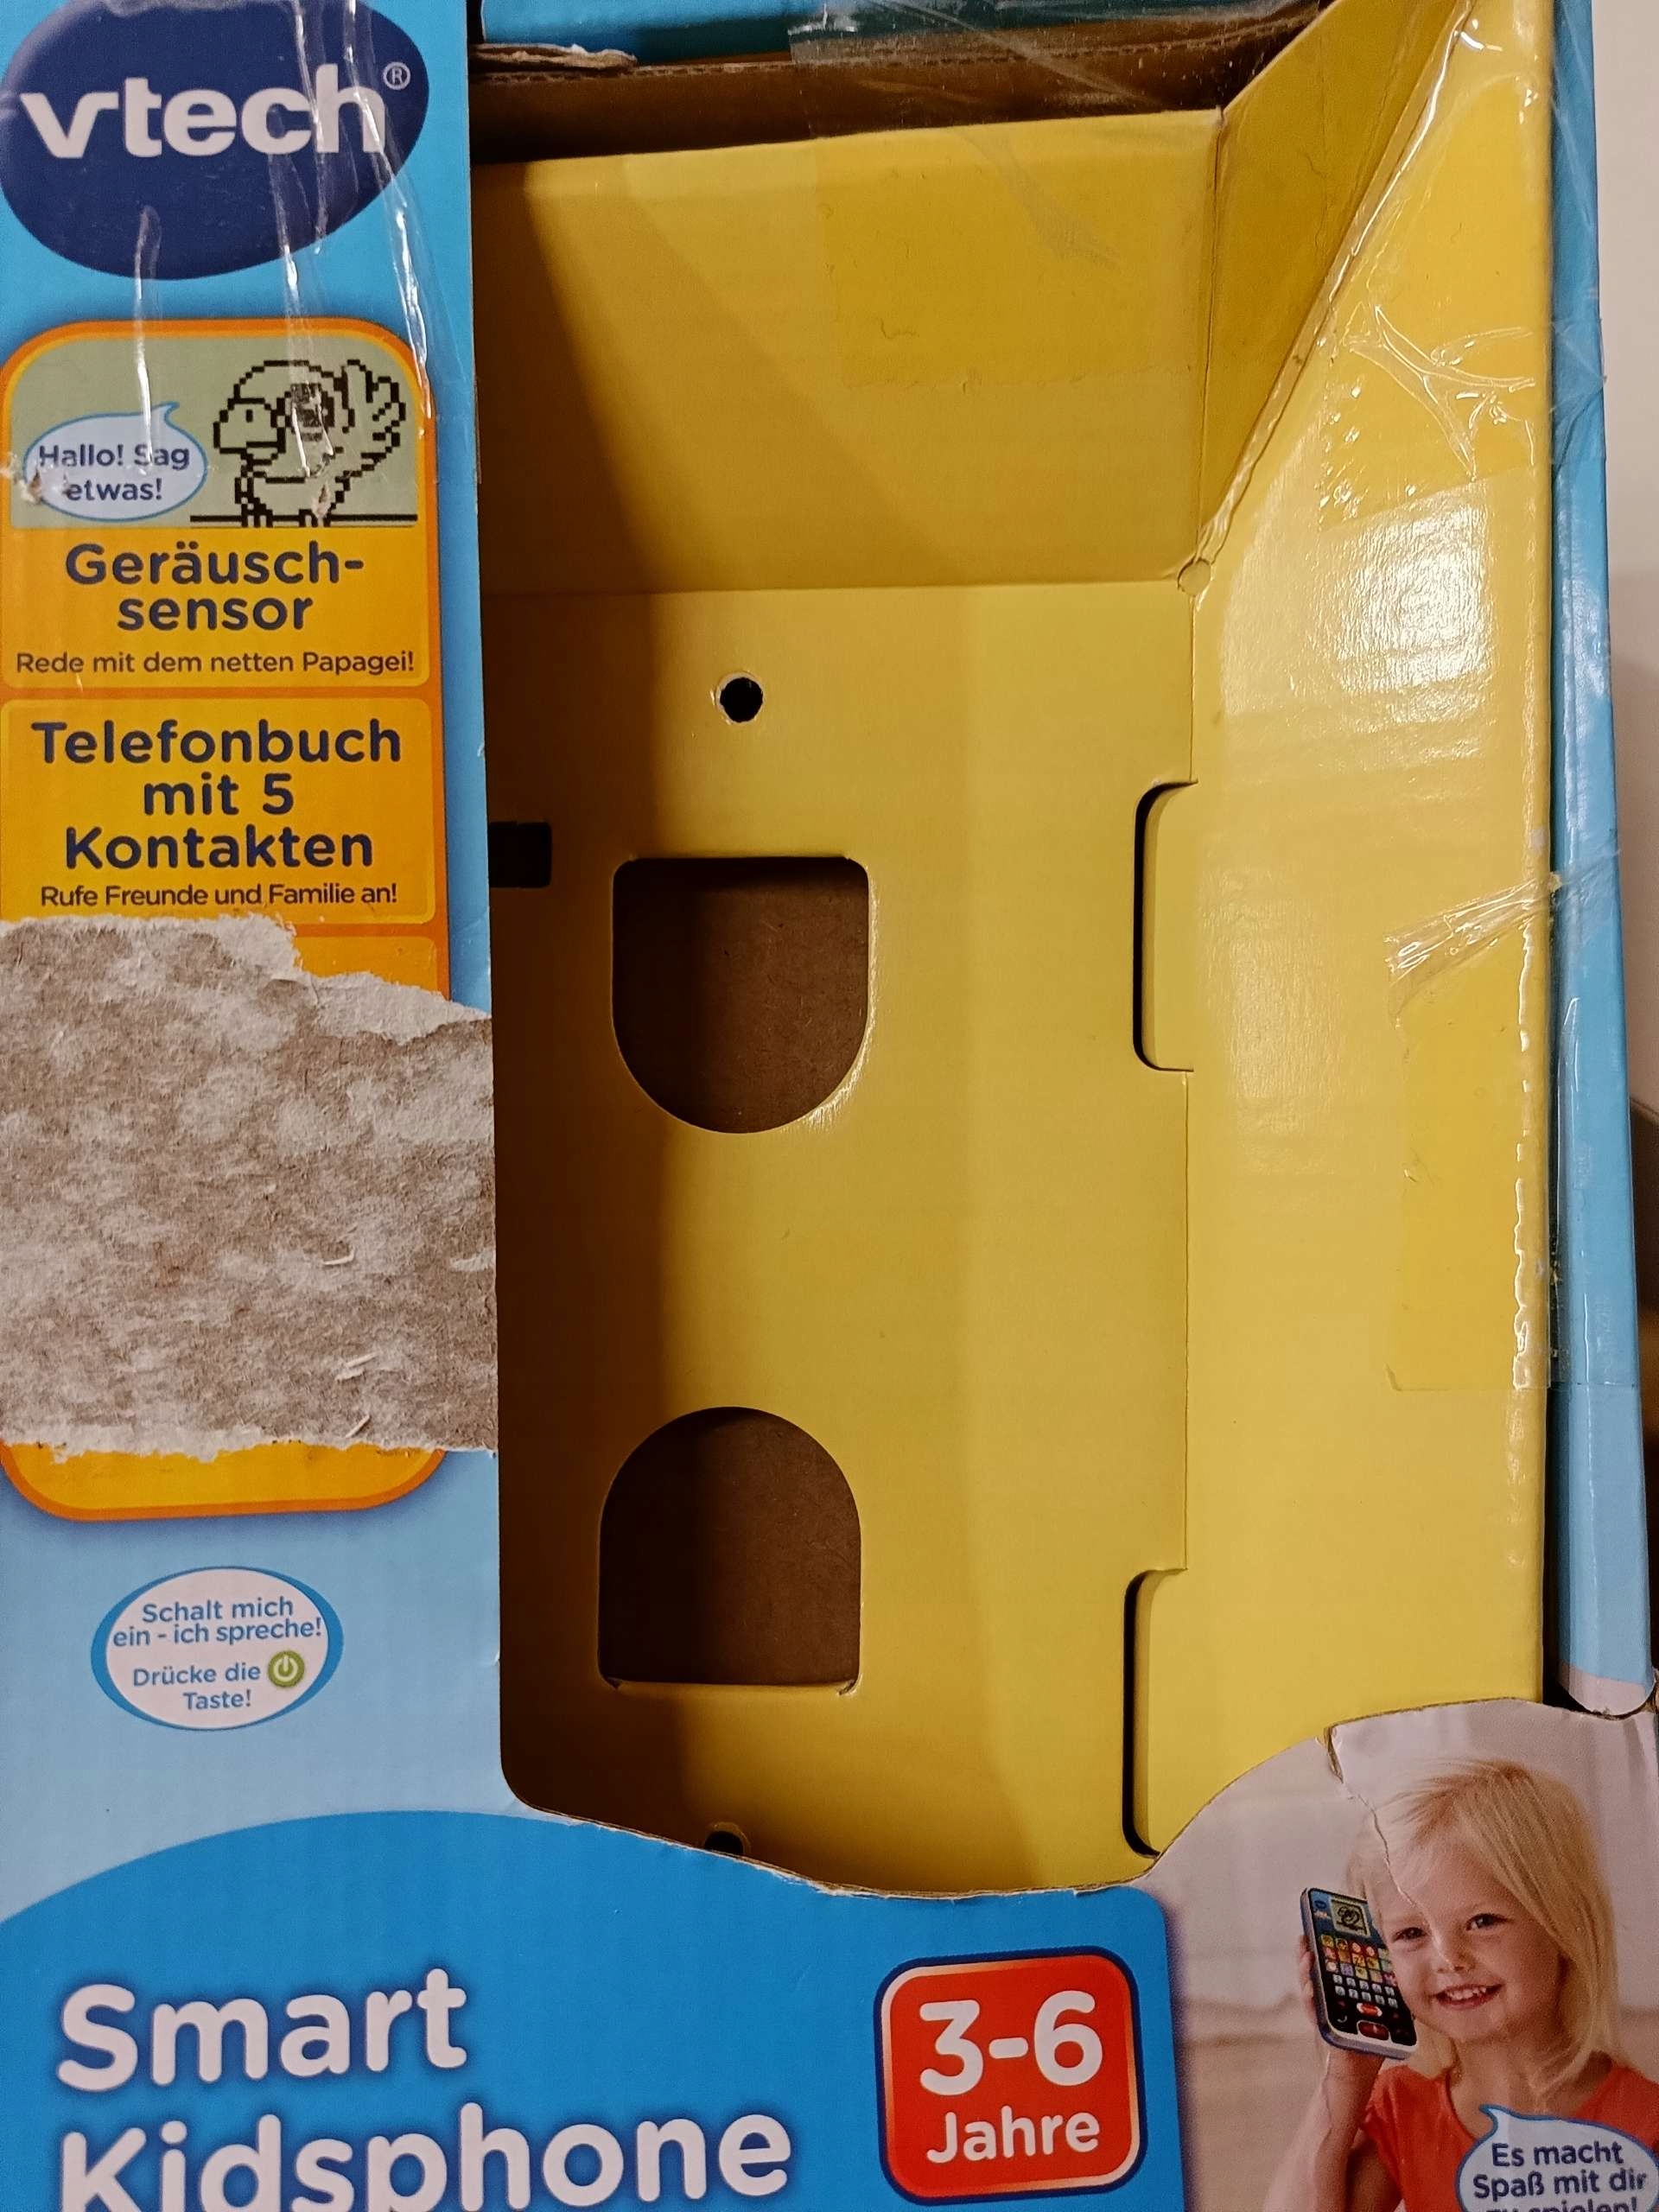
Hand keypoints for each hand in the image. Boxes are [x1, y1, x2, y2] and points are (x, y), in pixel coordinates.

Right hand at [1298, 1939, 1385, 2106]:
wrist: (1361, 2072)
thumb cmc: (1371, 2043)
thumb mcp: (1388, 2016)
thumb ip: (1394, 1999)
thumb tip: (1410, 1977)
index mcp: (1344, 1991)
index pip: (1335, 1963)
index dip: (1329, 1944)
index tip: (1326, 1925)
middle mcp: (1330, 1998)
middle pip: (1319, 1970)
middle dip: (1311, 1951)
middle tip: (1308, 1935)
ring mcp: (1324, 2011)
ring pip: (1311, 1985)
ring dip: (1306, 1970)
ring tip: (1306, 1954)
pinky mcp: (1323, 2027)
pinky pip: (1313, 2012)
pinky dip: (1310, 2000)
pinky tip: (1311, 1989)